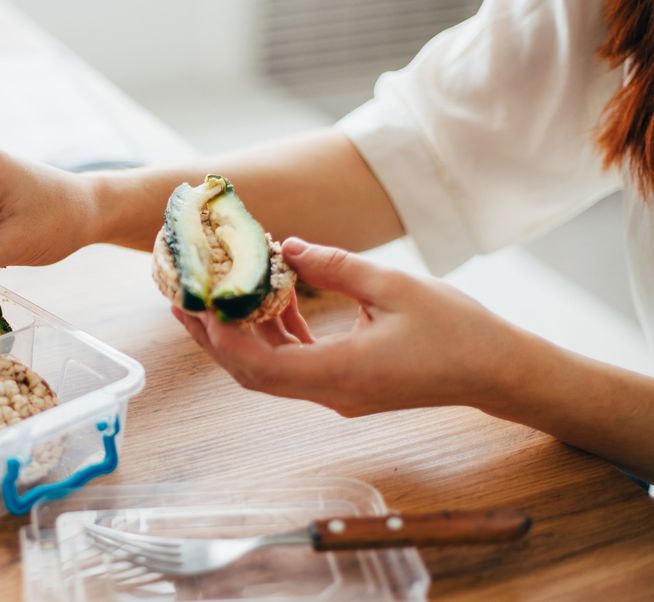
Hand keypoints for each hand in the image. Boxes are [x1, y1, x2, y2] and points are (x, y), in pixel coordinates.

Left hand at [172, 238, 525, 416]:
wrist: (496, 372)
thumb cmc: (457, 330)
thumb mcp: (395, 286)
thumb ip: (334, 266)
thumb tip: (284, 246)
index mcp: (341, 372)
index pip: (259, 365)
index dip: (222, 337)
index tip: (197, 303)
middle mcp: (331, 392)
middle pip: (252, 374)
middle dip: (214, 338)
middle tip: (183, 302)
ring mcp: (337, 394)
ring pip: (270, 372)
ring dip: (241, 337)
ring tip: (212, 299)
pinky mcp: (346, 386)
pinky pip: (296, 367)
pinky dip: (276, 338)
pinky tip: (274, 303)